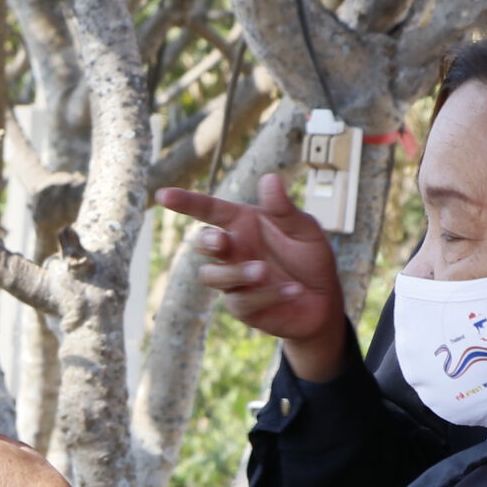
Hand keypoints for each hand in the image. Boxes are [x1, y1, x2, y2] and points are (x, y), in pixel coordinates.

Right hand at [157, 174, 349, 378]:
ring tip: (264, 270)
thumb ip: (284, 208)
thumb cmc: (310, 259)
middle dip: (208, 241)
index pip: (208, 210)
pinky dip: (268, 294)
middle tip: (223, 241)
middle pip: (202, 244)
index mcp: (243, 225)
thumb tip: (270, 179)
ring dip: (236, 272)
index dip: (185, 202)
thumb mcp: (304, 229)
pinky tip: (293, 290)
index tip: (163, 196)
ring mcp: (234, 280)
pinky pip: (242, 301)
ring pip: (212, 276)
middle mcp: (233, 251)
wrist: (324, 301)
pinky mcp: (242, 307)